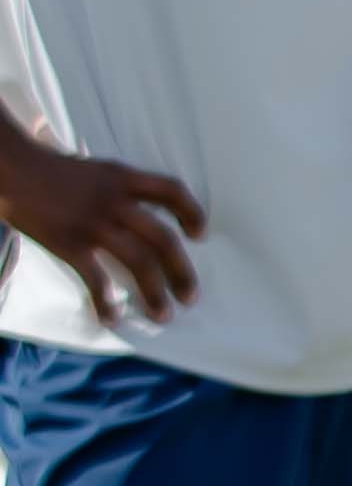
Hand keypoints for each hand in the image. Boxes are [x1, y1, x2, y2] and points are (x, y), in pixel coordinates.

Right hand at [0, 126, 201, 330]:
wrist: (8, 167)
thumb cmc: (46, 169)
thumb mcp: (92, 170)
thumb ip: (116, 188)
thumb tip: (136, 212)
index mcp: (122, 177)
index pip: (172, 191)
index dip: (192, 212)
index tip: (199, 234)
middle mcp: (115, 201)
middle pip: (163, 239)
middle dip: (182, 272)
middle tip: (190, 297)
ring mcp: (94, 223)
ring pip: (140, 262)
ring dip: (155, 292)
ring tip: (163, 314)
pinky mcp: (70, 243)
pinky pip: (96, 278)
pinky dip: (105, 301)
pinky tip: (111, 318)